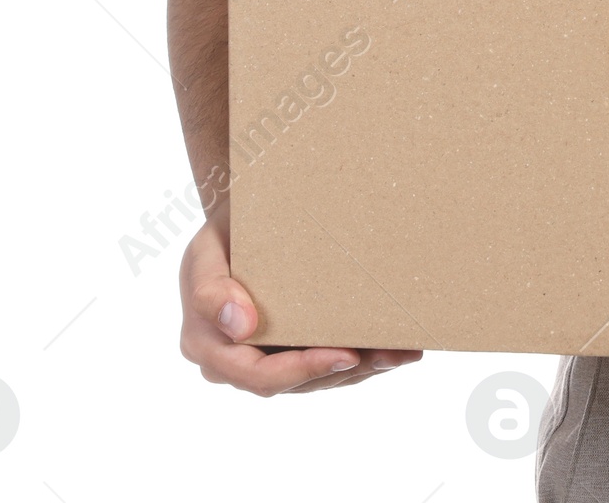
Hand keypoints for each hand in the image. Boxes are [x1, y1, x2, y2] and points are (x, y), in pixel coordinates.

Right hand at [178, 209, 423, 393]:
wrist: (236, 226)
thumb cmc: (223, 234)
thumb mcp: (205, 252)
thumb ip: (212, 291)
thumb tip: (241, 328)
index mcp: (208, 344)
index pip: (258, 374)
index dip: (303, 370)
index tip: (346, 355)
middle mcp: (234, 362)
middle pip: (295, 383)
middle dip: (345, 371)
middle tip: (390, 354)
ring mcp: (263, 359)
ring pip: (315, 379)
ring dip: (362, 368)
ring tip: (403, 352)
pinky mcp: (288, 350)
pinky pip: (324, 363)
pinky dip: (360, 358)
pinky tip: (396, 349)